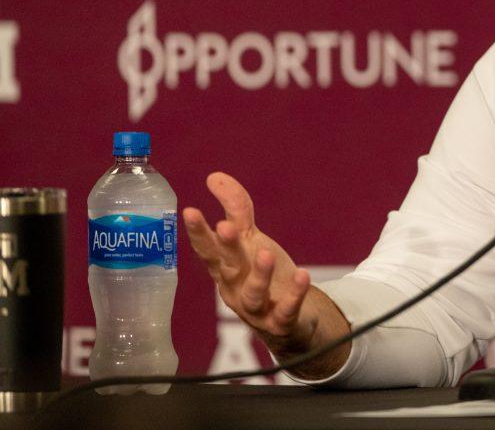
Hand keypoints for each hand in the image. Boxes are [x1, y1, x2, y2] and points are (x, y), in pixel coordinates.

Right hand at [182, 172, 316, 354]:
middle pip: (227, 267)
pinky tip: (302, 275)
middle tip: (225, 227)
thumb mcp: (250, 240)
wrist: (288, 319)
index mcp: (224, 268)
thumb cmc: (261, 274)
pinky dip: (294, 294)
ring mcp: (256, 309)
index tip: (190, 211)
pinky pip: (286, 310)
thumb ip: (235, 209)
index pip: (208, 248)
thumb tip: (214, 176)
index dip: (198, 232)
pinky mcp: (280, 322)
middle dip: (225, 248)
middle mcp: (235, 289)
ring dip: (258, 274)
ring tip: (266, 253)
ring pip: (253, 293)